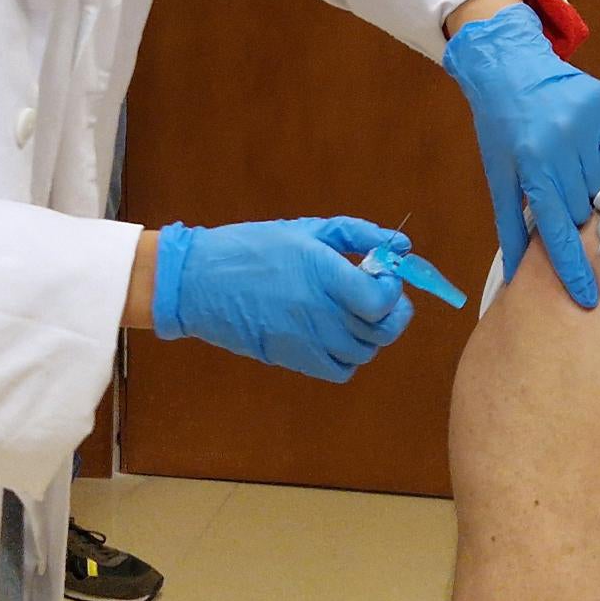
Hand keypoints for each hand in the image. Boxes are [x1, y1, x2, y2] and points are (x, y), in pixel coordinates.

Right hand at [153, 216, 414, 381]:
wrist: (197, 281)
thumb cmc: (253, 247)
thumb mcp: (306, 229)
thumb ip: (358, 234)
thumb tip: (402, 244)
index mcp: (323, 272)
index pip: (380, 299)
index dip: (392, 290)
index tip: (382, 275)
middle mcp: (319, 311)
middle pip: (380, 330)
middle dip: (389, 313)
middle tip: (375, 295)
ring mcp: (306, 339)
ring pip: (363, 352)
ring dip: (369, 334)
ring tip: (351, 313)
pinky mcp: (292, 359)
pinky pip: (339, 371)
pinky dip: (347, 358)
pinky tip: (335, 335)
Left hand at [442, 2, 599, 307]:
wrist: (511, 68)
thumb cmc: (501, 127)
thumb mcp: (498, 174)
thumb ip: (511, 222)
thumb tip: (516, 271)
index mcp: (531, 167)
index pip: (556, 229)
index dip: (571, 266)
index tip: (586, 298)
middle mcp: (560, 146)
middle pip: (580, 205)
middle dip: (569, 202)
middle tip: (552, 178)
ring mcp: (585, 124)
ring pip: (598, 180)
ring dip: (583, 177)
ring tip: (562, 153)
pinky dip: (599, 151)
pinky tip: (577, 136)